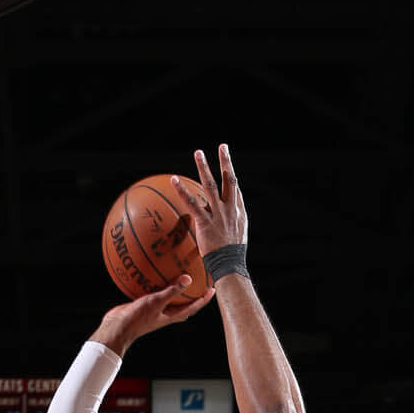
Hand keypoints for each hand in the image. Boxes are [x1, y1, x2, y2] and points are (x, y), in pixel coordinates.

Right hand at [92, 276, 215, 355]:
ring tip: (182, 274)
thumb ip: (172, 291)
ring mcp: (155, 310)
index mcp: (171, 316)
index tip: (213, 289)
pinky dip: (158, 284)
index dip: (204, 299)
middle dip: (194, 295)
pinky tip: (155, 272)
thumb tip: (188, 279)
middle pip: (184, 304)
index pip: (193, 307)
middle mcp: (165, 314)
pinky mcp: (144, 304)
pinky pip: (155, 292)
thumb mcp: (156, 302)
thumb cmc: (137, 318)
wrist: (117, 327)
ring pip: (170, 298)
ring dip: (177, 289)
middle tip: (201, 282)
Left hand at [173, 144, 247, 258]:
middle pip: (229, 180)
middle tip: (223, 146)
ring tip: (199, 153)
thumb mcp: (238, 238)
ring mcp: (218, 214)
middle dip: (226, 162)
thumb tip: (228, 220)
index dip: (232, 176)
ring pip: (211, 185)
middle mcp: (230, 209)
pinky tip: (174, 180)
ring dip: (204, 167)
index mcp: (239, 212)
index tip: (228, 164)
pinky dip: (182, 191)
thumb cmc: (232, 257)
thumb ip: (234, 224)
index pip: (236, 190)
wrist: (229, 265)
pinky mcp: (205, 221)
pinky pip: (192, 203)